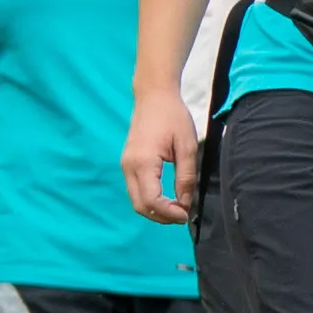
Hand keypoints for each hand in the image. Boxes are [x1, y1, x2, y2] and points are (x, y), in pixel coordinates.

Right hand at [125, 89, 202, 227]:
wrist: (154, 96)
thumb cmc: (173, 117)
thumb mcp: (186, 146)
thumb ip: (186, 177)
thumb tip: (186, 203)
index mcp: (143, 162)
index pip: (152, 200)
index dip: (168, 213)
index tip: (185, 214)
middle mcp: (129, 167)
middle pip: (140, 205)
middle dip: (161, 217)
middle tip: (182, 216)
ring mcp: (125, 165)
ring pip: (136, 200)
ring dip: (155, 210)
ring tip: (177, 209)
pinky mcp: (127, 163)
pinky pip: (136, 190)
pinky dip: (150, 200)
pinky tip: (167, 198)